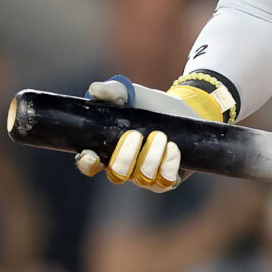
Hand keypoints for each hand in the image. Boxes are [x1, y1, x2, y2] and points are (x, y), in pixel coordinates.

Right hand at [71, 77, 224, 193]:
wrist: (183, 109)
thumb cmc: (149, 104)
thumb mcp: (131, 93)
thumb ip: (113, 90)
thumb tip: (94, 90)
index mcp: (107, 149)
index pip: (89, 165)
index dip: (87, 164)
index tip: (92, 155)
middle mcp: (125, 167)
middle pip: (116, 175)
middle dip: (125, 157)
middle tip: (136, 134)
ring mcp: (146, 176)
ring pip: (142, 178)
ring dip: (151, 157)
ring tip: (160, 135)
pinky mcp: (168, 179)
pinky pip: (165, 182)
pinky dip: (168, 164)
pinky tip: (173, 148)